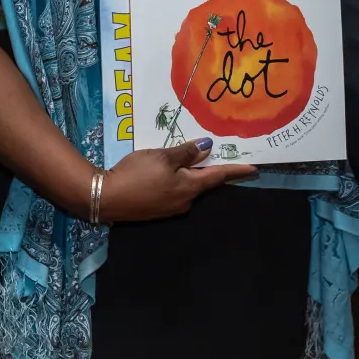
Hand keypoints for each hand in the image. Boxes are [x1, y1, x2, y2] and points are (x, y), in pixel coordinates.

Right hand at [98, 140, 256, 222]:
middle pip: (202, 182)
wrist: (105, 198)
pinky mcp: (155, 210)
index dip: (236, 170)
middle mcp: (184, 201)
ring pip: (186, 187)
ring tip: (180, 158)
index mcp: (189, 187)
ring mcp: (169, 209)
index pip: (218, 176)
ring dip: (188, 174)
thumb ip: (185, 153)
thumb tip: (207, 148)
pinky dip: (174, 181)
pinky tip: (163, 173)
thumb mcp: (161, 157)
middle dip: (207, 169)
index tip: (254, 168)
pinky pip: (172, 192)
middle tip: (214, 153)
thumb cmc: (136, 174)